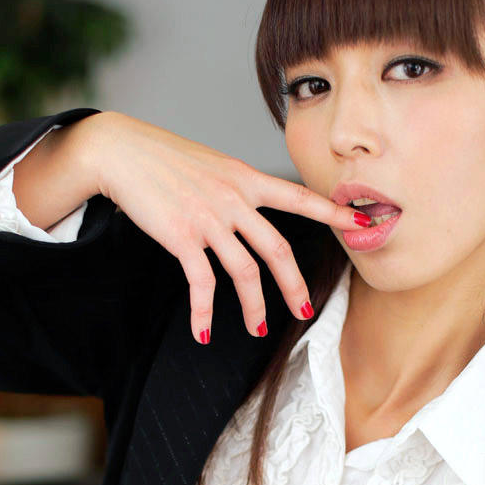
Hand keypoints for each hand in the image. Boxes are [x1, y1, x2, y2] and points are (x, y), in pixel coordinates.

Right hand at [89, 111, 365, 342]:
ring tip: (257, 328)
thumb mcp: (212, 165)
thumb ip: (236, 188)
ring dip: (253, 306)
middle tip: (304, 311)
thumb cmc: (164, 158)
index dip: (333, 211)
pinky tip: (204, 333)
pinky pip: (202, 283)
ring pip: (244, 272)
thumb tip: (250, 209)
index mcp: (246, 179)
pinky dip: (204, 313)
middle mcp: (234, 199)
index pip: (299, 198)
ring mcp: (209, 218)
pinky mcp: (182, 236)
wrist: (121, 151)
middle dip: (294, 285)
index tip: (363, 221)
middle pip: (277, 249)